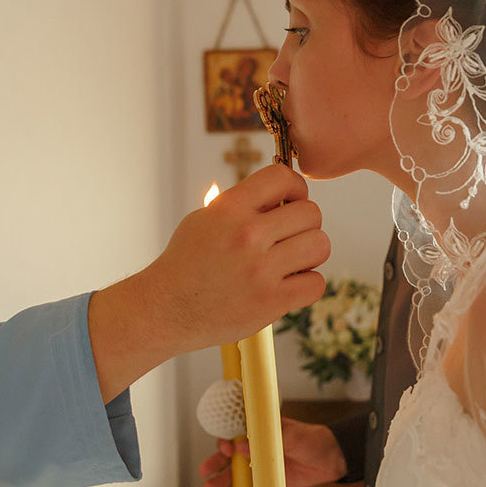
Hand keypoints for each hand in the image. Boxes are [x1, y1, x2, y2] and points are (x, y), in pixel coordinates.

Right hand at [152, 165, 330, 348]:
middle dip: (304, 224)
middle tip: (288, 237)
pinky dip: (307, 284)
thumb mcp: (203, 219)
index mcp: (230, 209)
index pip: (282, 177)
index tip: (291, 202)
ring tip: (292, 260)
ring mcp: (260, 270)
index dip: (295, 188)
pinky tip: (289, 284)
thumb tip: (278, 193)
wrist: (165, 309)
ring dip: (310, 253)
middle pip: (311, 213)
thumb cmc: (185, 263)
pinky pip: (316, 283)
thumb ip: (240, 204)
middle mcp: (247, 236)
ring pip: (320, 246)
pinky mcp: (270, 302)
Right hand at [200, 420, 347, 486]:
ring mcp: (262, 464)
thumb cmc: (313, 439)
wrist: (333, 459)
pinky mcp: (268, 481)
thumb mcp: (293, 437)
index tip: (223, 448)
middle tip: (205, 472)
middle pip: (231, 455)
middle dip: (216, 462)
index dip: (226, 440)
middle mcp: (258, 447)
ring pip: (237, 473)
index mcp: (262, 431)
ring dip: (223, 480)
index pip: (236, 432)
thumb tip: (241, 445)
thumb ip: (268, 442)